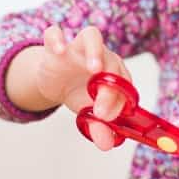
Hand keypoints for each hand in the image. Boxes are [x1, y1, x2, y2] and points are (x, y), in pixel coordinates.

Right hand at [36, 25, 130, 150]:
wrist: (55, 83)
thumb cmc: (80, 93)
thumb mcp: (89, 113)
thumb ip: (100, 128)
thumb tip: (106, 145)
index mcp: (114, 72)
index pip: (124, 81)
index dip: (118, 99)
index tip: (107, 118)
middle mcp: (101, 56)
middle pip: (111, 60)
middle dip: (108, 85)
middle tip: (99, 108)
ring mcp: (78, 49)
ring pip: (92, 36)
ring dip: (95, 51)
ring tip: (93, 69)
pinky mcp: (55, 47)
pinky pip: (55, 33)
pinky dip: (56, 39)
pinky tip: (58, 50)